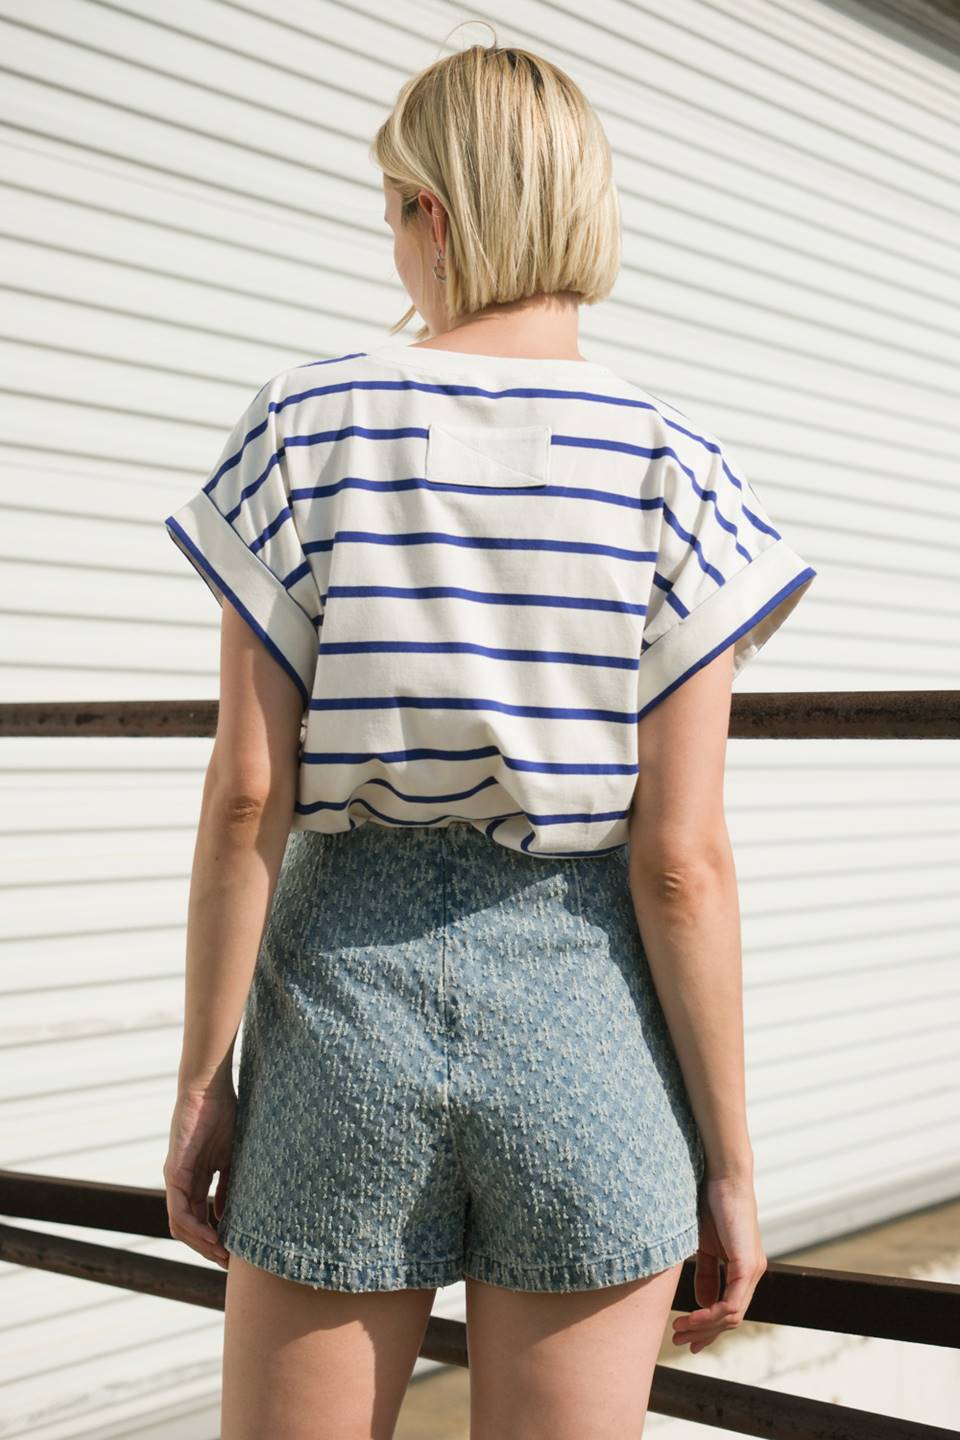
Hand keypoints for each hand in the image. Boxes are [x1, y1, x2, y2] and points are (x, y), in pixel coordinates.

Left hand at [163, 1080, 235, 1268]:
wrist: (210, 1090)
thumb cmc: (223, 1116)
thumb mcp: (231, 1158)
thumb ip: (229, 1186)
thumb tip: (229, 1215)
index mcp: (195, 1180)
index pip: (200, 1219)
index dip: (216, 1239)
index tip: (235, 1253)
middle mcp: (181, 1184)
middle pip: (188, 1229)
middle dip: (208, 1248)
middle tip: (230, 1262)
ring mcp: (175, 1180)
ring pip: (181, 1226)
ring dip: (201, 1244)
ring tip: (222, 1254)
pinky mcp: (174, 1173)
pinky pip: (179, 1211)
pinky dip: (194, 1228)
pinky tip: (213, 1237)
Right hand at [671, 1175, 766, 1352]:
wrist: (722, 1176)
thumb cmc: (711, 1203)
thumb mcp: (704, 1244)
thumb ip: (706, 1274)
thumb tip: (704, 1304)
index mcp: (743, 1269)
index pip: (729, 1310)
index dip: (708, 1327)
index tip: (685, 1335)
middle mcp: (752, 1274)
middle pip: (731, 1319)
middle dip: (704, 1333)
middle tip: (679, 1340)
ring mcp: (752, 1271)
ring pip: (732, 1316)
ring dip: (704, 1327)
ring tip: (679, 1329)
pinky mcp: (747, 1265)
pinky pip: (732, 1304)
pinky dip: (711, 1315)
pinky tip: (693, 1316)